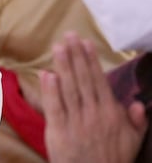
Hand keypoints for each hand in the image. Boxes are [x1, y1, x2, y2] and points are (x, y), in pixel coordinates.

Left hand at [40, 33, 146, 162]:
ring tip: (58, 47)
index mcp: (111, 113)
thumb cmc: (112, 159)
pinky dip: (50, 91)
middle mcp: (93, 113)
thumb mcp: (132, 141)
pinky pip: (55, 107)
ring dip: (63, 66)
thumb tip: (139, 104)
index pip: (99, 81)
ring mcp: (76, 122)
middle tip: (69, 36)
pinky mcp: (59, 131)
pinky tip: (47, 75)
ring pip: (69, 89)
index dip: (92, 61)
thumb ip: (136, 121)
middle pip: (83, 79)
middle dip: (76, 56)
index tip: (86, 43)